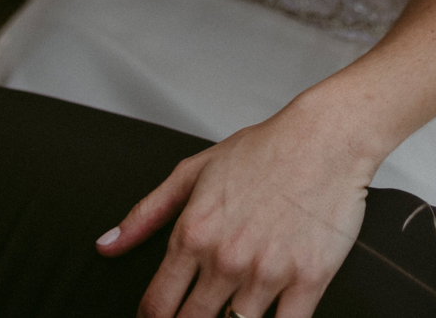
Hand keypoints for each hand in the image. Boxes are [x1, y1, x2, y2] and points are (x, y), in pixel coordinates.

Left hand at [100, 96, 374, 317]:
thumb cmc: (267, 148)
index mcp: (194, 234)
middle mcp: (226, 259)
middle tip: (197, 314)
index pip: (156, 305)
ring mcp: (267, 273)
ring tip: (235, 309)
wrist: (328, 137)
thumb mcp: (195, 171)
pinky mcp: (309, 279)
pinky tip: (271, 317)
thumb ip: (147, 212)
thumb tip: (107, 245)